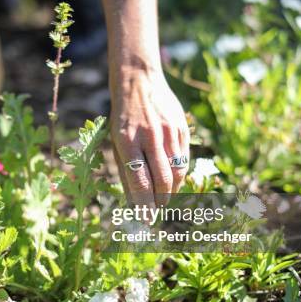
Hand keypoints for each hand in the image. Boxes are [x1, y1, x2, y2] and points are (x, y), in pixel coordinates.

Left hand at [110, 70, 189, 206]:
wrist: (139, 82)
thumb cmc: (123, 118)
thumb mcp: (116, 141)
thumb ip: (126, 171)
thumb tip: (134, 203)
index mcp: (127, 140)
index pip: (140, 180)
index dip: (144, 204)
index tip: (146, 220)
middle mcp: (149, 136)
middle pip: (162, 180)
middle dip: (160, 201)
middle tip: (157, 212)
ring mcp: (168, 132)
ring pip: (177, 172)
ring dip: (172, 191)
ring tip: (164, 200)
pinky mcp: (182, 128)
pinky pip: (184, 159)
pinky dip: (180, 176)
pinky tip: (173, 183)